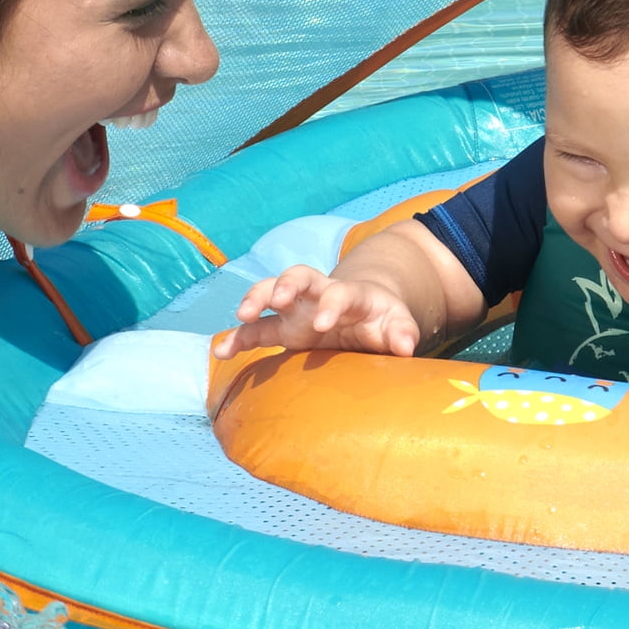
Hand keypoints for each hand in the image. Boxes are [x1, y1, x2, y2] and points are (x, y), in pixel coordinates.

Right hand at [214, 262, 420, 358]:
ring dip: (255, 301)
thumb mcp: (397, 325)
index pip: (338, 292)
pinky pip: (255, 331)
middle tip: (277, 299)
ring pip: (270, 293)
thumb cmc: (382, 321)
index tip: (322, 323)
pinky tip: (221, 353)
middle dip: (284, 284)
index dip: (330, 304)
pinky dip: (238, 339)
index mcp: (349, 294)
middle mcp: (318, 295)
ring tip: (242, 317)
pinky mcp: (283, 328)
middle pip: (297, 275)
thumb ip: (402, 332)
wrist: (365, 314)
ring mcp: (296, 310)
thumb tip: (406, 346)